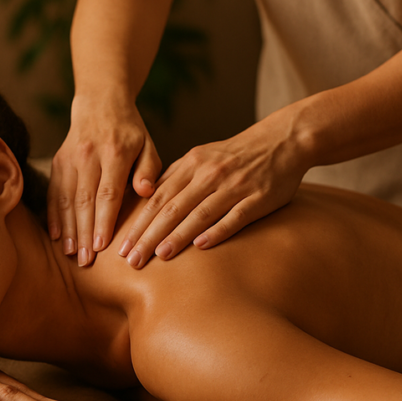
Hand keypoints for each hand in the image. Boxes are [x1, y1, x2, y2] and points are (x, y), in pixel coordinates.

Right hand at [48, 96, 161, 266]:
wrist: (100, 103)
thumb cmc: (130, 132)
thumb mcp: (148, 145)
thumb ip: (149, 169)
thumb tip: (147, 192)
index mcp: (116, 151)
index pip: (108, 192)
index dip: (104, 221)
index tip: (102, 246)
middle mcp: (89, 154)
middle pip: (84, 200)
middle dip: (84, 232)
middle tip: (86, 261)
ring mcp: (70, 158)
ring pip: (66, 198)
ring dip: (68, 228)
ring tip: (71, 254)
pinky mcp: (58, 161)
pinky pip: (54, 192)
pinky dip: (54, 215)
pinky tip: (57, 236)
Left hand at [118, 114, 309, 267]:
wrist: (281, 141)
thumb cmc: (235, 155)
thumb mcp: (202, 157)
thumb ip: (176, 177)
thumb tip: (146, 200)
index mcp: (192, 164)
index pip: (157, 198)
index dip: (137, 223)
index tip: (120, 245)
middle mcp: (209, 175)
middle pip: (172, 208)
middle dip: (149, 235)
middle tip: (130, 259)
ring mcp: (234, 186)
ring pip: (199, 213)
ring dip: (177, 235)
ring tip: (158, 256)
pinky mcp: (257, 198)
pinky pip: (234, 216)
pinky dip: (217, 230)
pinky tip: (201, 246)